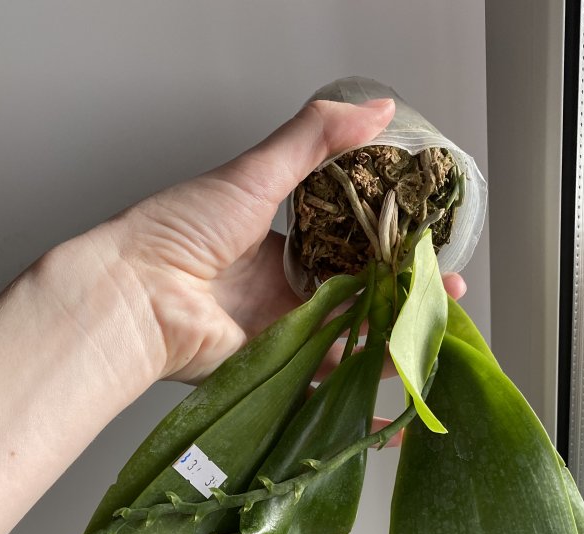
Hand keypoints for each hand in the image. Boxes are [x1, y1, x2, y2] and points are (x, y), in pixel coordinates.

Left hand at [60, 97, 463, 385]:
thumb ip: (315, 139)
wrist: (137, 292)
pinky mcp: (280, 367)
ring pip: (354, 332)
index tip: (429, 237)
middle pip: (359, 291)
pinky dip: (369, 373)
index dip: (390, 240)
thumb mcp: (256, 173)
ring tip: (441, 318)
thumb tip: (378, 109)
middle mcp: (285, 288)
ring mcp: (285, 331)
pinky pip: (333, 373)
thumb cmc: (180, 229)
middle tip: (446, 285)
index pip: (349, 240)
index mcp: (280, 242)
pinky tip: (406, 364)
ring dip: (398, 328)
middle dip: (405, 289)